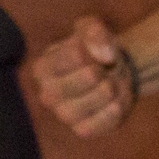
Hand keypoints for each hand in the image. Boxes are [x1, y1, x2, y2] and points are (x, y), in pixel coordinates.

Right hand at [32, 15, 136, 136]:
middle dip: (101, 72)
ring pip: (91, 103)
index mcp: (43, 68)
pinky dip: (112, 111)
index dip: (94, 50)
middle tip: (106, 70)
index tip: (97, 51)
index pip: (75, 55)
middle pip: (83, 80)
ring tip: (112, 83)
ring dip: (110, 91)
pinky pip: (97, 125)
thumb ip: (94, 31)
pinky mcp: (82, 130)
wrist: (112, 71)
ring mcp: (63, 115)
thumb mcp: (92, 28)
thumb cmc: (95, 49)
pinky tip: (115, 101)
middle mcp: (47, 94)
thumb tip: (105, 56)